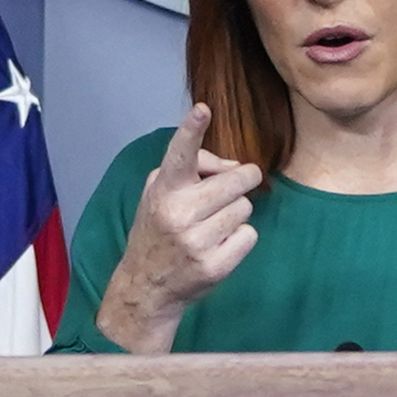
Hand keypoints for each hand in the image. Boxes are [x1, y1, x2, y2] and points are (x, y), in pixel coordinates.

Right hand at [92, 106, 260, 352]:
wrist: (147, 286)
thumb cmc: (158, 229)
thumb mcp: (160, 191)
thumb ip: (193, 168)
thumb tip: (235, 165)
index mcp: (164, 190)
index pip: (180, 154)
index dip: (192, 131)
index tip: (202, 110)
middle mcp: (178, 214)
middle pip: (236, 181)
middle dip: (242, 180)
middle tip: (234, 188)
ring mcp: (197, 242)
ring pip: (245, 208)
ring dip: (236, 213)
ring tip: (213, 226)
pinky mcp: (215, 266)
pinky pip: (249, 235)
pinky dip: (240, 238)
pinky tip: (219, 245)